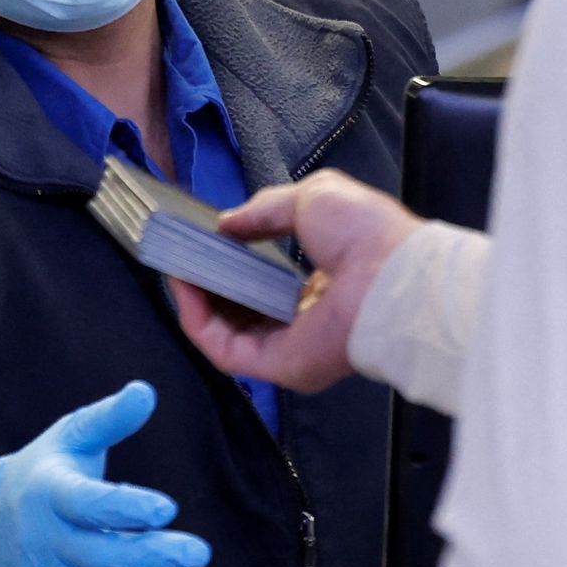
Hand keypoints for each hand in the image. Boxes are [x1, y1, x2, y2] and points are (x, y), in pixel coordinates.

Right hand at [0, 382, 212, 566]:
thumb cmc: (47, 472)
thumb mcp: (71, 436)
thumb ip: (110, 418)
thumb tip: (146, 391)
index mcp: (48, 493)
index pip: (87, 505)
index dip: (127, 508)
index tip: (169, 508)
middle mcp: (42, 541)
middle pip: (100, 559)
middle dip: (155, 559)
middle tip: (200, 554)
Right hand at [170, 170, 421, 393]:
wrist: (390, 272)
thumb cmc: (365, 233)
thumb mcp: (312, 199)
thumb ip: (265, 210)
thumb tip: (226, 223)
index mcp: (322, 287)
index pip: (267, 284)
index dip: (233, 263)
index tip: (208, 243)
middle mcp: (303, 323)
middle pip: (241, 311)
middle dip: (208, 284)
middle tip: (184, 255)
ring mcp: (289, 348)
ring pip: (227, 333)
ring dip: (196, 301)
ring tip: (177, 267)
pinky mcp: (276, 366)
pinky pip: (225, 349)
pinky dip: (198, 320)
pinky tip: (185, 287)